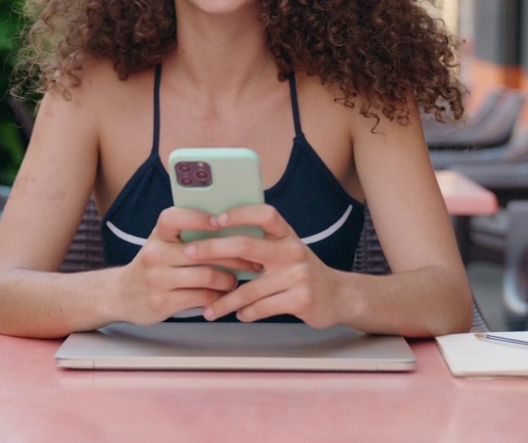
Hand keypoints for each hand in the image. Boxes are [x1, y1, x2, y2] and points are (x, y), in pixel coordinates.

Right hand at [115, 206, 243, 324]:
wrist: (120, 294)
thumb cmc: (153, 265)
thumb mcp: (162, 244)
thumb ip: (187, 237)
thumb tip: (232, 231)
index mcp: (158, 235)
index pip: (174, 218)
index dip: (198, 218)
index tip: (219, 223)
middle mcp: (155, 254)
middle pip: (201, 251)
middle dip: (232, 256)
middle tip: (249, 260)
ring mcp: (157, 279)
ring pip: (205, 276)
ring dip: (228, 280)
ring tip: (235, 281)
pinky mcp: (162, 302)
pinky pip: (201, 297)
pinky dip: (217, 297)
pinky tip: (222, 296)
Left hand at [184, 204, 346, 327]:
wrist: (339, 296)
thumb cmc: (303, 272)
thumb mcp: (288, 250)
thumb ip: (262, 244)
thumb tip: (218, 238)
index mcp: (287, 235)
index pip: (264, 214)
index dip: (240, 213)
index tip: (215, 219)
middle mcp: (293, 251)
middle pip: (245, 245)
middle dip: (212, 249)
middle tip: (189, 254)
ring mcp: (298, 276)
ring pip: (249, 288)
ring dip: (225, 301)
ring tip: (210, 309)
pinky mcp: (300, 300)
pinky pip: (261, 307)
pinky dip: (246, 313)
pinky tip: (239, 315)